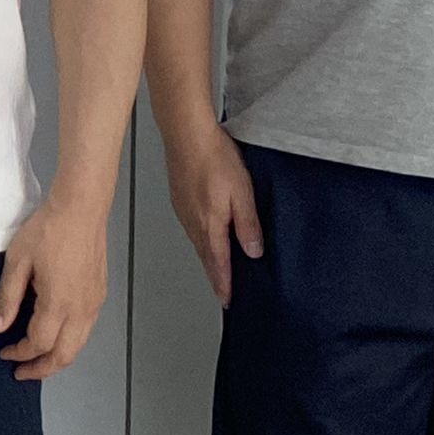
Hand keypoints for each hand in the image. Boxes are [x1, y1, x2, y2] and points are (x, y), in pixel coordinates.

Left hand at [0, 192, 110, 380]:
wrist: (80, 208)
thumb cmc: (50, 228)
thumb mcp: (17, 262)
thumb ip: (7, 298)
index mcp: (59, 303)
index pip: (38, 343)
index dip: (19, 354)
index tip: (5, 353)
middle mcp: (81, 308)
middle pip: (64, 355)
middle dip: (42, 369)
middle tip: (23, 373)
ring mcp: (93, 302)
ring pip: (78, 345)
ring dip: (57, 357)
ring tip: (37, 359)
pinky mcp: (99, 294)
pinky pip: (85, 329)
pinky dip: (69, 341)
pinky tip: (55, 335)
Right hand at [161, 121, 262, 306]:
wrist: (187, 134)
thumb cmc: (214, 158)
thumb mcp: (242, 193)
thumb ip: (248, 225)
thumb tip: (253, 251)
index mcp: (210, 225)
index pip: (218, 264)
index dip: (224, 284)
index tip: (227, 300)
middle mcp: (193, 222)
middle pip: (205, 257)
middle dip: (215, 276)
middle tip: (222, 291)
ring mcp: (184, 210)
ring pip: (198, 242)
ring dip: (208, 258)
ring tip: (217, 267)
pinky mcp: (180, 198)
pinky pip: (192, 227)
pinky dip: (201, 239)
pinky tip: (206, 233)